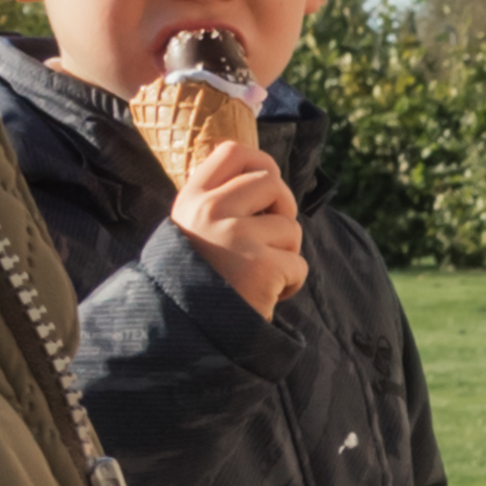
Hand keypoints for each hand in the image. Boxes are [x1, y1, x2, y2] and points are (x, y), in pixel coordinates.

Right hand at [178, 144, 306, 316]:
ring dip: (286, 254)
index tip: (269, 182)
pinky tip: (267, 295)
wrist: (187, 332)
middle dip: (284, 209)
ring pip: (290, 228)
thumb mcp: (196, 231)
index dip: (261, 162)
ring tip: (261, 274)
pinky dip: (291, 283)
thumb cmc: (201, 280)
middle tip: (272, 238)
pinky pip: (298, 265)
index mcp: (193, 199)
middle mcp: (211, 211)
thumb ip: (222, 202)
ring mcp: (235, 237)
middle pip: (272, 183)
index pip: (234, 152)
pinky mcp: (261, 267)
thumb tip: (269, 177)